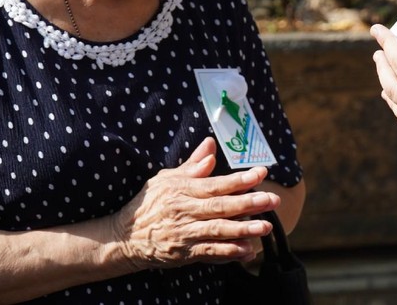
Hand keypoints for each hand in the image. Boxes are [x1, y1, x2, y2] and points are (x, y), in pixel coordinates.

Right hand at [111, 137, 279, 269]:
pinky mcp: (184, 253)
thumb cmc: (150, 203)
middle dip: (249, 203)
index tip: (261, 172)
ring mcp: (185, 233)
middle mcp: (185, 210)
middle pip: (221, 206)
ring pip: (218, 231)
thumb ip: (193, 164)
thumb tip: (211, 144)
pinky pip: (210, 253)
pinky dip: (229, 252)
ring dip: (244, 229)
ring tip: (266, 226)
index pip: (215, 183)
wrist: (124, 236)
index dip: (239, 179)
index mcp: (182, 189)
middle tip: (272, 200)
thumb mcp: (166, 178)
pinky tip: (248, 250)